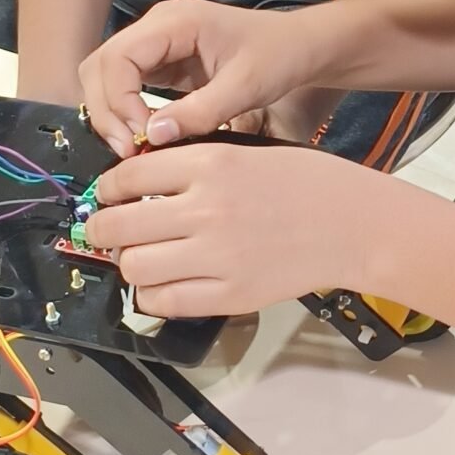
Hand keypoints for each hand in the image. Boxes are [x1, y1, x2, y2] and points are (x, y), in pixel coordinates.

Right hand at [79, 0, 332, 155]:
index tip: (140, 137)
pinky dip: (125, 112)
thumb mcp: (246, 86)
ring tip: (134, 148)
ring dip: (111, 113)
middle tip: (129, 150)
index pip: (117, 58)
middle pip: (100, 66)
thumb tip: (152, 137)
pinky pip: (125, 85)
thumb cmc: (278, 57)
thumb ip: (201, 111)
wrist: (300, 46)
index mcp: (174, 22)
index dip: (119, 100)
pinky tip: (143, 138)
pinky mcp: (161, 62)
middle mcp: (156, 27)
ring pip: (106, 76)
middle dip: (107, 110)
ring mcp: (156, 43)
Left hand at [82, 140, 404, 315]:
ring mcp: (216, 257)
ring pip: (134, 268)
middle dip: (101, 229)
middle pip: (117, 226)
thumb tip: (138, 186)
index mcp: (210, 165)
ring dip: (129, 263)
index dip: (107, 188)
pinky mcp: (229, 296)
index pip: (128, 176)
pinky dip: (153, 294)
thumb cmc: (306, 182)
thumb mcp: (245, 153)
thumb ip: (193, 168)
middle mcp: (206, 210)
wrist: (353, 224)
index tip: (106, 195)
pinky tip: (165, 282)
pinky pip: (163, 302)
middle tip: (103, 230)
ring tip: (142, 257)